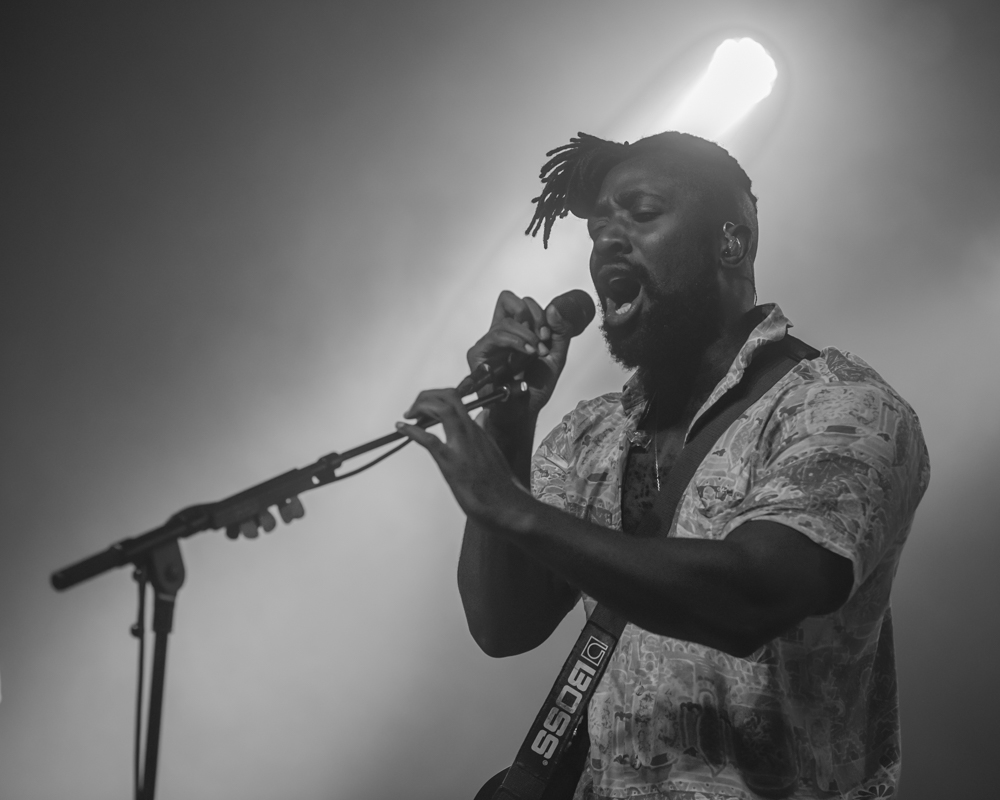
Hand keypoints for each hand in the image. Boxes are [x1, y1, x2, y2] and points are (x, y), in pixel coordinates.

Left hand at [396, 388, 533, 530]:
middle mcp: (471, 431)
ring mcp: (461, 445)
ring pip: (442, 409)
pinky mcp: (451, 462)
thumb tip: (483, 415)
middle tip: (414, 407)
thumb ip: (484, 430)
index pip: (458, 400)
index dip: (438, 397)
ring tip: (408, 414)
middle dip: (427, 395)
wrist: (507, 504)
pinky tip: (402, 429)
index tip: (426, 404)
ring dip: (421, 406)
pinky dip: (412, 431)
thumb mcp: (493, 449)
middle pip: (449, 397)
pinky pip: (429, 439)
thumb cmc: (501, 483)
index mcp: (478, 429)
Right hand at [466, 291, 576, 421]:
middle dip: (532, 315)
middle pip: (508, 299)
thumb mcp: (556, 356)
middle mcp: (501, 333)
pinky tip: (527, 352)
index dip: (537, 312)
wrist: (524, 409)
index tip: (548, 334)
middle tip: (542, 337)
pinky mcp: (478, 354)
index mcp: (517, 330)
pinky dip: (514, 341)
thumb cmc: (536, 386)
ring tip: (535, 351)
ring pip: (505, 321)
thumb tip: (553, 308)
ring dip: (526, 334)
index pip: (522, 303)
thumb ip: (560, 331)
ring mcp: (488, 342)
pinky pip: (494, 336)